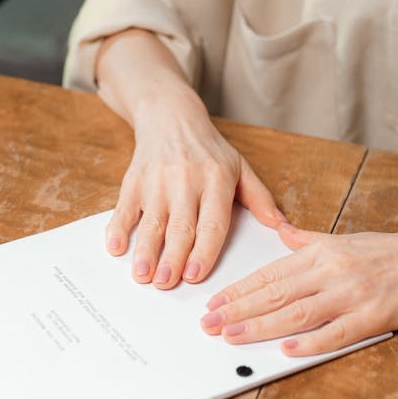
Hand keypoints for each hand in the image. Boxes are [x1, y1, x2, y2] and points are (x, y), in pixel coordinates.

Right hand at [106, 94, 286, 290]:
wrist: (171, 115)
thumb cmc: (208, 148)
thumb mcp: (240, 166)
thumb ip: (259, 198)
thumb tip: (281, 227)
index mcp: (216, 179)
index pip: (212, 222)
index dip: (203, 250)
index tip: (195, 275)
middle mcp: (186, 180)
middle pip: (180, 226)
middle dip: (172, 257)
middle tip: (167, 284)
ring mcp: (157, 180)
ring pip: (152, 221)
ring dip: (145, 249)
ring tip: (143, 275)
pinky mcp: (134, 179)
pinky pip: (125, 207)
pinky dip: (118, 227)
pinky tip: (116, 247)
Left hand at [200, 219, 397, 354]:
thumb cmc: (392, 252)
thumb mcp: (346, 239)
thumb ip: (309, 241)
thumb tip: (281, 232)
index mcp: (321, 252)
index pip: (270, 273)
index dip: (239, 289)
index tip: (213, 302)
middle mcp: (331, 271)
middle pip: (275, 294)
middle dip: (238, 309)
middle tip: (208, 324)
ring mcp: (352, 294)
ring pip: (297, 312)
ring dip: (261, 326)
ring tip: (232, 336)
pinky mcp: (374, 316)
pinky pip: (336, 332)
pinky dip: (310, 341)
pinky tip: (286, 349)